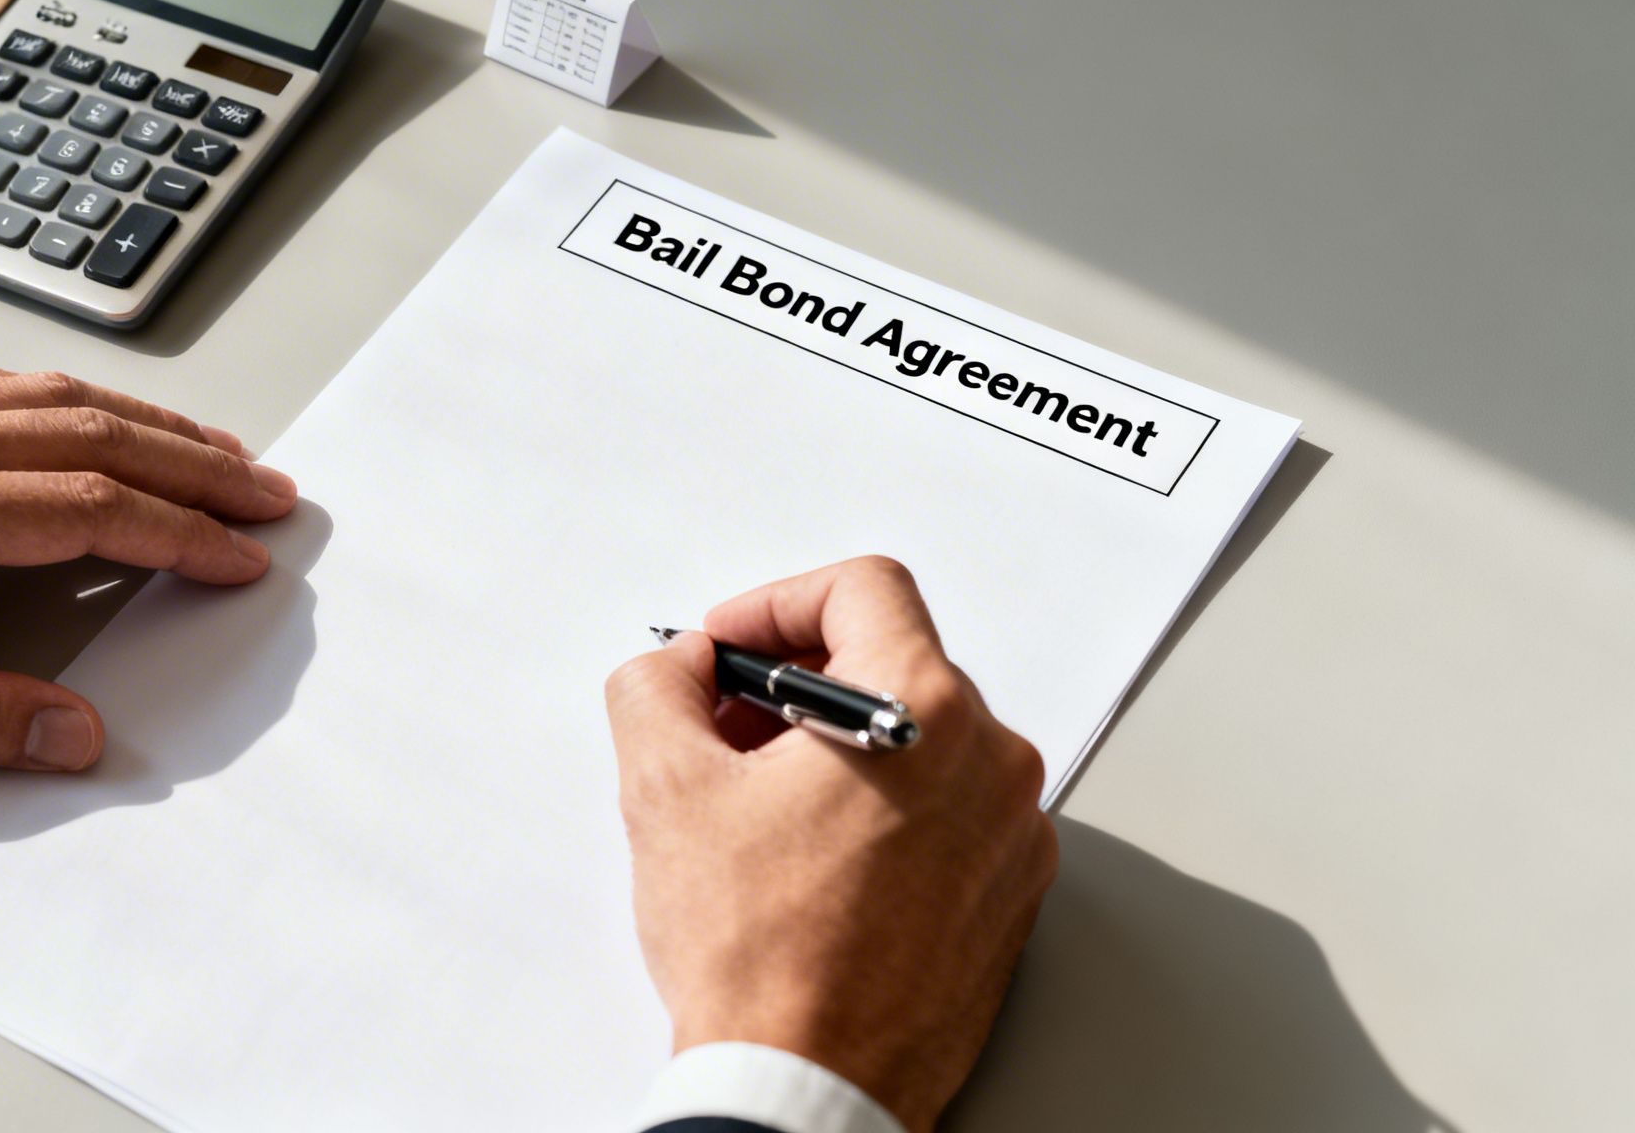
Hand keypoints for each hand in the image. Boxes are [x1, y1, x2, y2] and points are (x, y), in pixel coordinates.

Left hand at [0, 368, 295, 770]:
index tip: (240, 556)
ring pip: (48, 394)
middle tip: (267, 487)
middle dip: (195, 461)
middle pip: (92, 433)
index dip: (180, 534)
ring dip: (144, 420)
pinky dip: (71, 398)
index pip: (89, 507)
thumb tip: (76, 731)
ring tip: (210, 447)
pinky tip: (94, 416)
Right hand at [604, 556, 1057, 1131]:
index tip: (730, 649)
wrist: (809, 1089)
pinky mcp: (1009, 897)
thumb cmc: (757, 957)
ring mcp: (1011, 834)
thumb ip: (659, 686)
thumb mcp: (664, 789)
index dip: (775, 603)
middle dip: (797, 682)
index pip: (863, 587)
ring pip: (921, 738)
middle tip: (726, 729)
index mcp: (925, 710)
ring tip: (762, 805)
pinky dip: (881, 807)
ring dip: (837, 746)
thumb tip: (680, 666)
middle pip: (893, 662)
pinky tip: (812, 859)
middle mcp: (992, 761)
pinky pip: (947, 810)